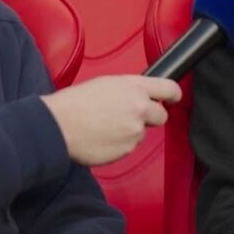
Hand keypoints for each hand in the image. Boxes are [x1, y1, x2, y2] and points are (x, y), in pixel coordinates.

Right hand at [40, 75, 181, 165]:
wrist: (59, 126)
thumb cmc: (76, 102)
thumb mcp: (106, 84)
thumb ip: (129, 90)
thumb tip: (138, 97)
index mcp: (134, 87)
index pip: (169, 88)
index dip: (173, 94)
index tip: (173, 97)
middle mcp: (139, 108)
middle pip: (161, 115)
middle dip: (150, 117)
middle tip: (129, 116)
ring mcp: (134, 131)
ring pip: (141, 132)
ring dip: (129, 131)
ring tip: (104, 127)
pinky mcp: (127, 149)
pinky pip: (128, 146)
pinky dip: (118, 144)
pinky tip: (101, 138)